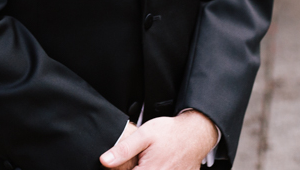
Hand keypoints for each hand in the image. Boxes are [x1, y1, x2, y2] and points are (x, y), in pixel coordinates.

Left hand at [100, 110, 217, 169]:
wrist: (195, 133)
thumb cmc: (170, 132)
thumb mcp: (144, 135)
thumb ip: (123, 150)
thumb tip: (104, 161)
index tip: (125, 163)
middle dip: (135, 167)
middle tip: (140, 159)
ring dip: (145, 168)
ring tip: (149, 160)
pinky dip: (158, 168)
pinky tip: (158, 163)